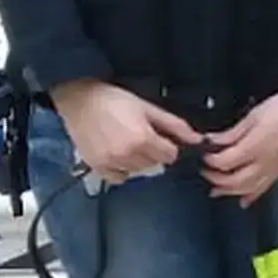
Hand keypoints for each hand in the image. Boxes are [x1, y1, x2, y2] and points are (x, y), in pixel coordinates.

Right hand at [55, 77, 200, 185]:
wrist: (80, 99)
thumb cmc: (114, 100)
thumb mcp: (149, 108)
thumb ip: (175, 126)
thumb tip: (197, 139)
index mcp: (142, 139)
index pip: (170, 156)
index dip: (168, 146)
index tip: (160, 137)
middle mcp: (126, 154)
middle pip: (154, 164)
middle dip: (153, 152)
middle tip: (140, 135)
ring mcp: (110, 162)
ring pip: (137, 171)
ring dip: (137, 160)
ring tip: (126, 142)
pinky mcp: (96, 166)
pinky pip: (118, 177)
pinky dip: (121, 169)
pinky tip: (117, 154)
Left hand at [203, 89, 277, 204]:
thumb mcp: (254, 115)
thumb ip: (232, 133)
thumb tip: (212, 141)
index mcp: (254, 148)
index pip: (224, 163)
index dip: (209, 159)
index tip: (202, 151)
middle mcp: (263, 165)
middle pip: (232, 182)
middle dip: (215, 178)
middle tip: (204, 169)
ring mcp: (273, 170)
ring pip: (246, 189)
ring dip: (228, 190)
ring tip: (215, 188)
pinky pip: (263, 189)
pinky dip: (250, 197)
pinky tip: (242, 201)